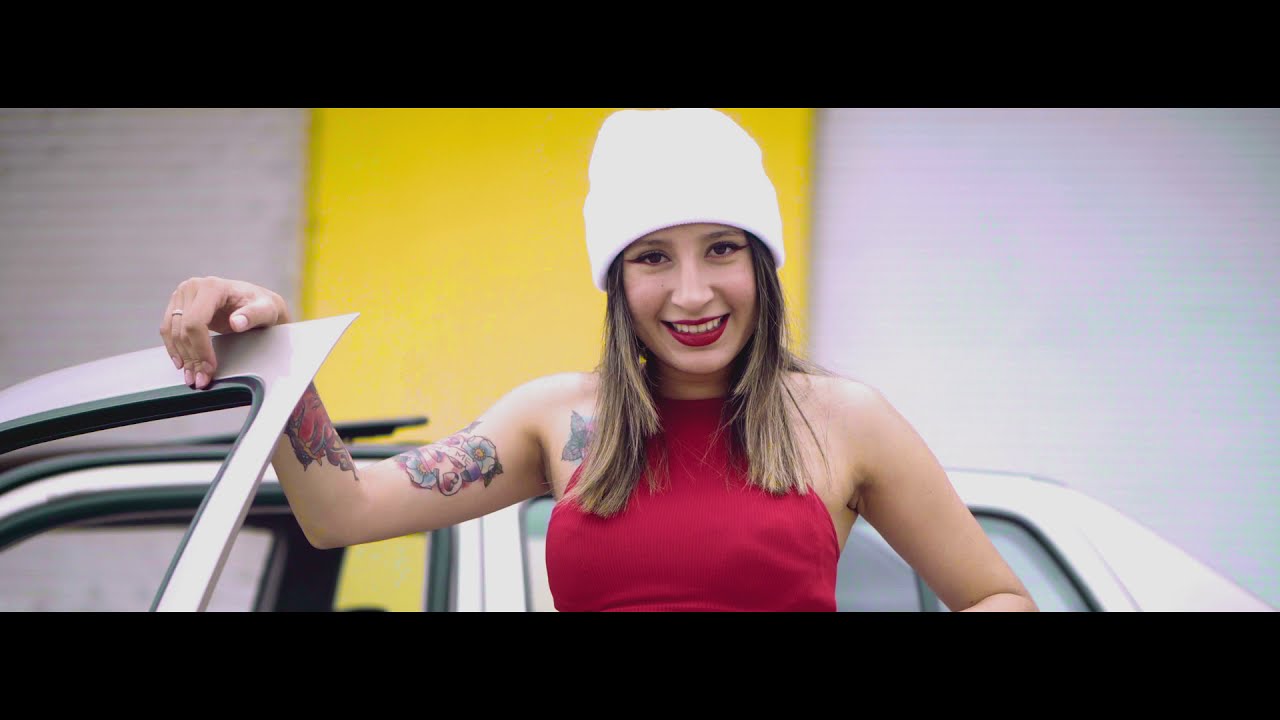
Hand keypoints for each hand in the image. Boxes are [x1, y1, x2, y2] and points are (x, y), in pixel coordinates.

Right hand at [160, 276, 291, 388]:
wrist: (255, 301)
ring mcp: (183, 296)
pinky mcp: (178, 305)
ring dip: (182, 357)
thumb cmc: (261, 305)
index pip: (195, 322)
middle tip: (201, 379)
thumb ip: (253, 316)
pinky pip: (168, 330)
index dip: (200, 348)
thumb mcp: (265, 310)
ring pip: (172, 331)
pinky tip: (183, 364)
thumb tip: (237, 323)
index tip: (210, 367)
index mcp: (212, 287)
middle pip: (182, 329)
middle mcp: (192, 287)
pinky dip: (174, 349)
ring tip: (192, 376)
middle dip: (192, 357)